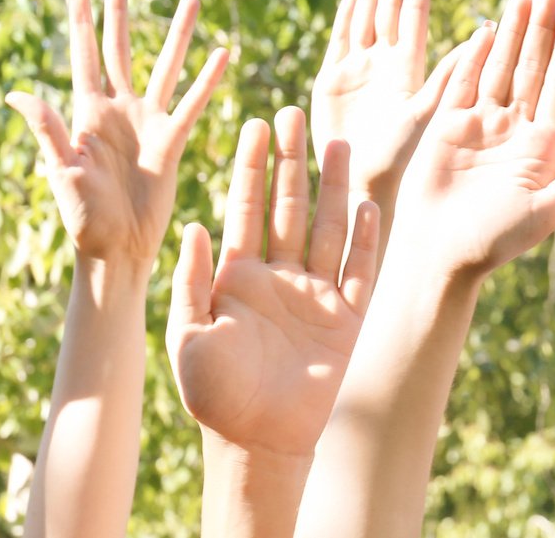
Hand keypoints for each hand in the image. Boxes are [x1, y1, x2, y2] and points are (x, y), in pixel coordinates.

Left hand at [5, 0, 228, 263]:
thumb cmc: (82, 218)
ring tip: (189, 1)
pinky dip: (208, 79)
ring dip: (175, 34)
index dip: (82, 24)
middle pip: (120, 49)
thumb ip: (47, 130)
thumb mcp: (62, 171)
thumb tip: (17, 91)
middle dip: (120, 12)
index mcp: (85, 115)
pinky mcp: (172, 141)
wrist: (118, 249)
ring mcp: (147, 123)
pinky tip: (223, 53)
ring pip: (164, 66)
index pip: (84, 57)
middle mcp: (117, 110)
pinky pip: (193, 102)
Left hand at [167, 109, 379, 458]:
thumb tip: (192, 225)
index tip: (253, 123)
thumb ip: (192, 281)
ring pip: (328, 228)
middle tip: (292, 113)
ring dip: (332, 187)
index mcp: (238, 276)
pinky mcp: (346, 319)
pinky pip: (359, 271)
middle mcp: (280, 276)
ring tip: (337, 143)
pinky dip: (364, 239)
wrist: (256, 441)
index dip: (250, 167)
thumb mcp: (188, 334)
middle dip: (291, 161)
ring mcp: (316, 295)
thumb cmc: (214, 394)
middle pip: (289, 206)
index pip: (246, 208)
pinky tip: (366, 205)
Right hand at [311, 0, 464, 209]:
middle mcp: (384, 66)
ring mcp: (357, 73)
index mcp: (409, 70)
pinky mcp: (330, 86)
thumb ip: (452, 77)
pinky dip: (345, 19)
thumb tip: (487, 34)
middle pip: (389, 7)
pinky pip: (338, 43)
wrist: (371, 195)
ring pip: (365, 18)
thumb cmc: (412, 167)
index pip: (414, 14)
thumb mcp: (435, 117)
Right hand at [389, 0, 554, 280]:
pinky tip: (489, 25)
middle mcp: (517, 130)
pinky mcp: (449, 125)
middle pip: (533, 69)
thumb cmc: (491, 243)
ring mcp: (484, 125)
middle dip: (544, 29)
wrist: (437, 256)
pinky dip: (476, 55)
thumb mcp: (541, 215)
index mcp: (544, 147)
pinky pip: (465, 82)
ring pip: (502, 68)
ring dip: (514, 32)